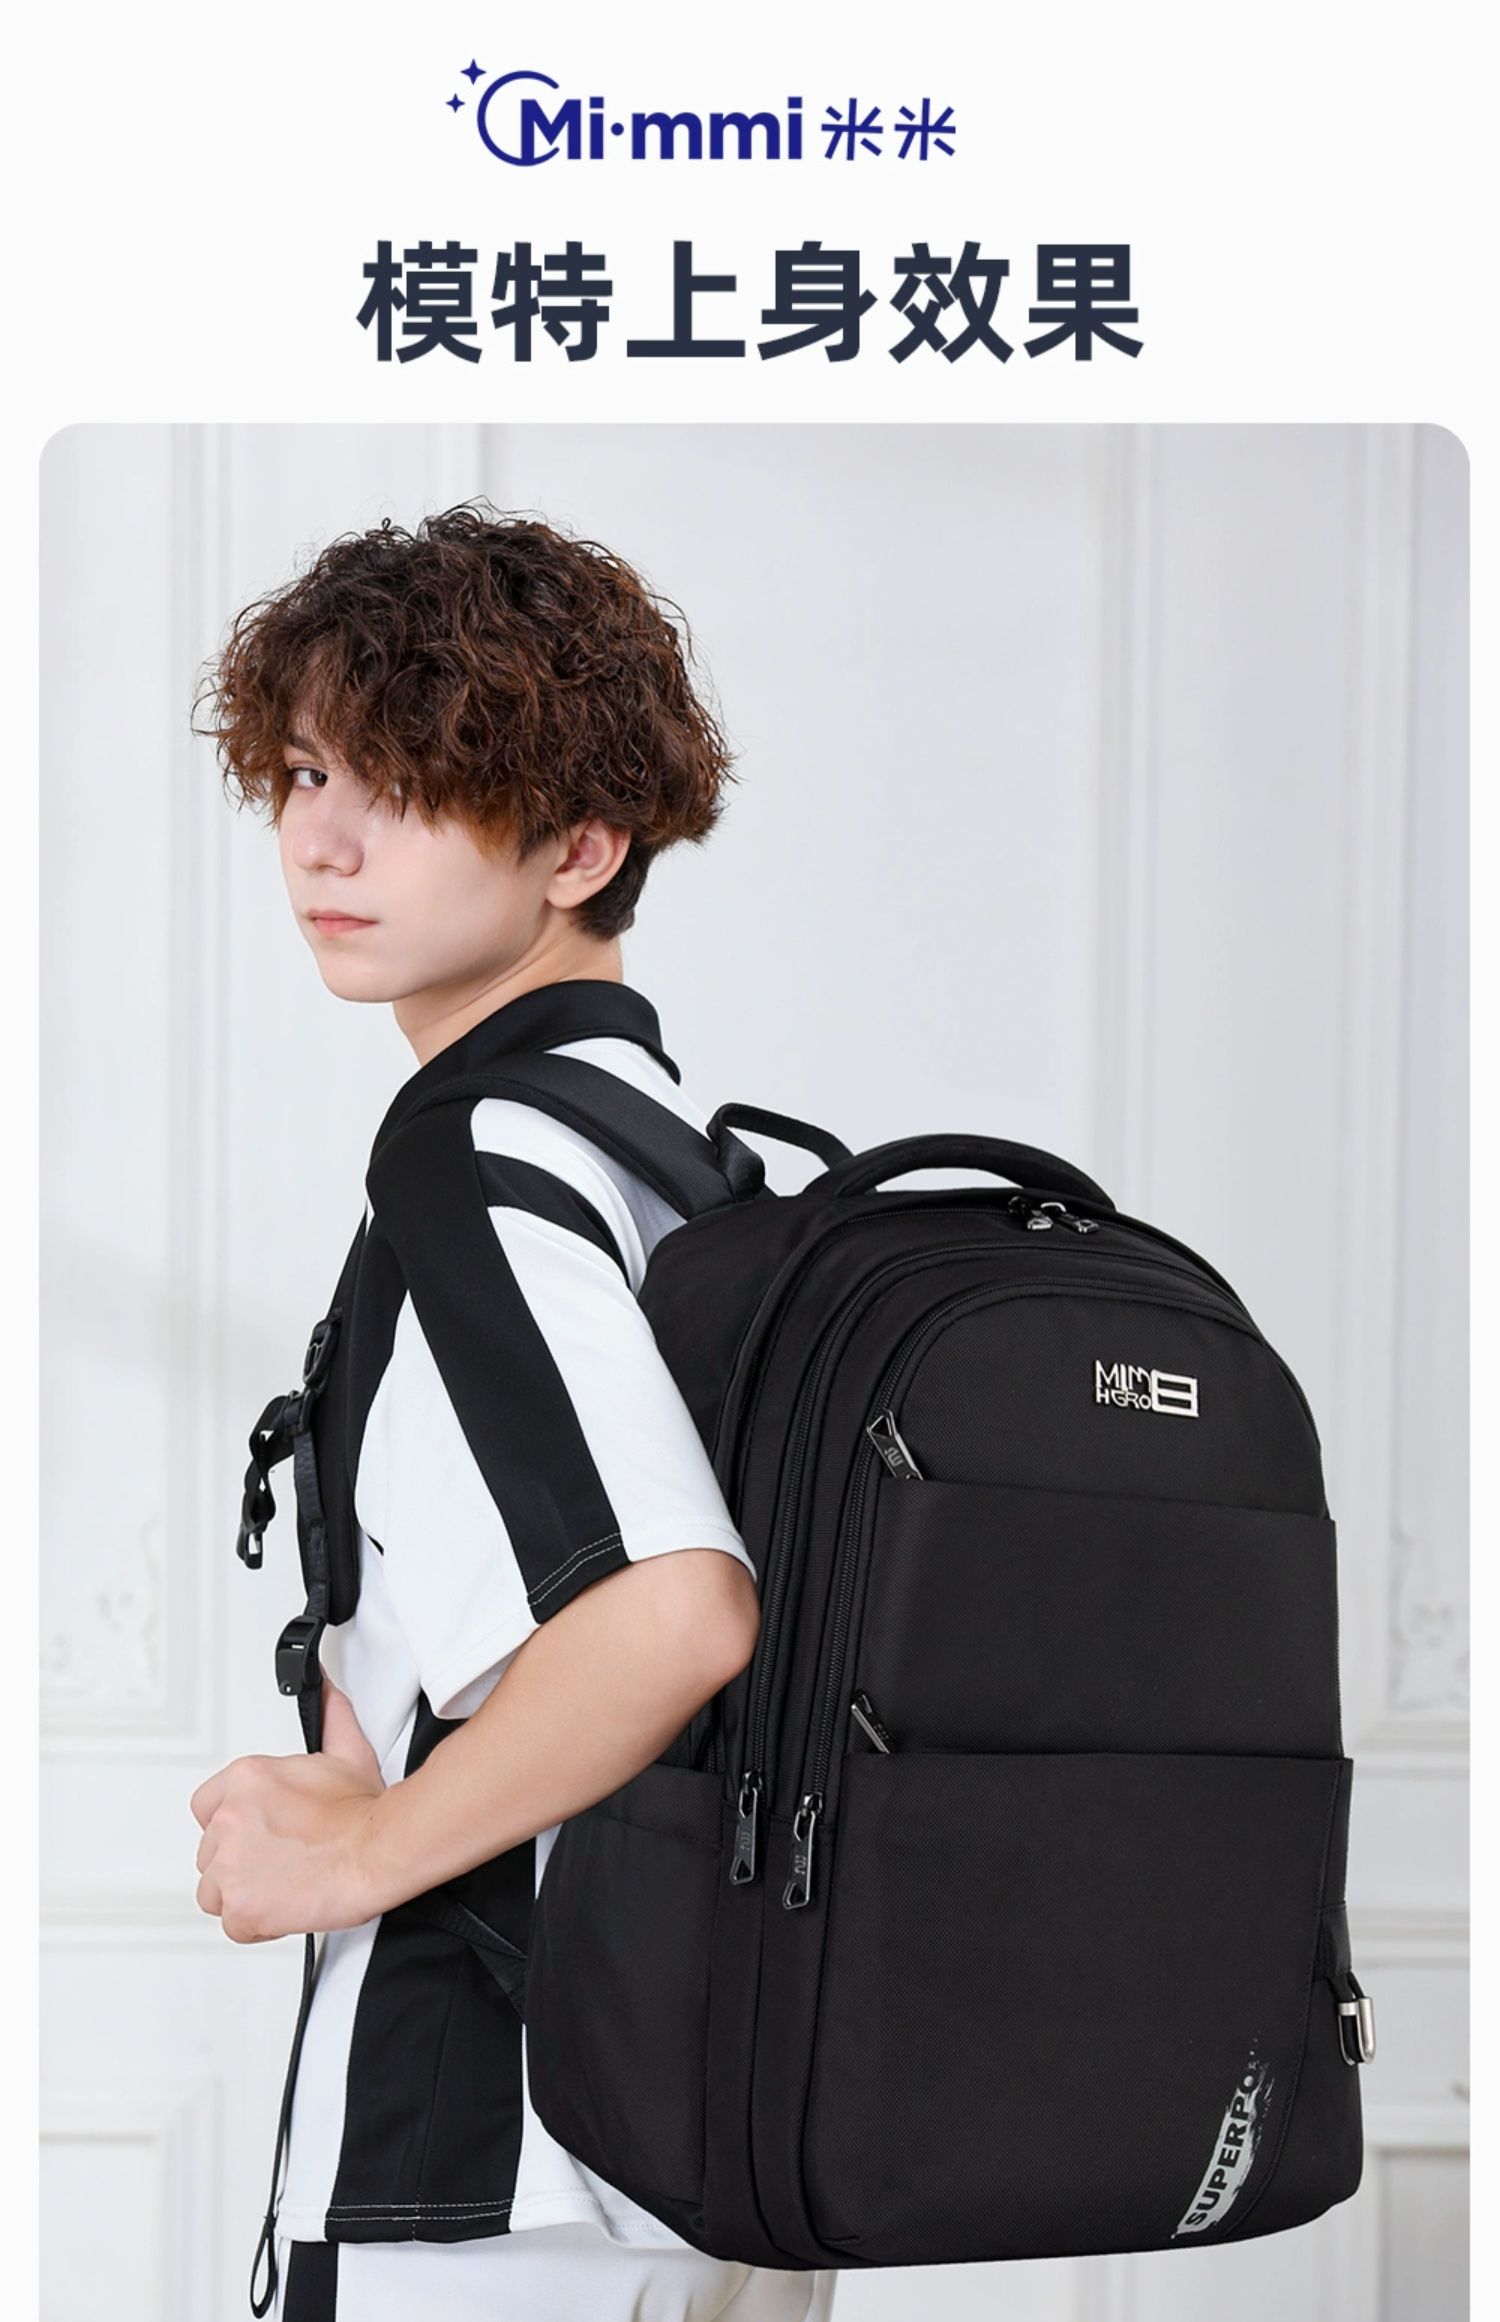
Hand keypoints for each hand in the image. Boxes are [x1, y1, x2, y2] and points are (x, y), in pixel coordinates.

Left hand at [189, 1677, 387, 1941]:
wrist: (377, 1852)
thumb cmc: (362, 1812)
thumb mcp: (344, 1751)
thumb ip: (328, 1714)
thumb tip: (324, 1684)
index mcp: (246, 1780)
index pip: (206, 1806)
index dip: (231, 1823)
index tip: (255, 1831)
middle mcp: (230, 1820)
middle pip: (211, 1851)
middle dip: (241, 1859)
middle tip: (280, 1859)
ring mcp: (230, 1866)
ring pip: (213, 1889)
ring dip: (242, 1892)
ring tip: (281, 1885)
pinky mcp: (240, 1907)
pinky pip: (232, 1923)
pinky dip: (256, 1923)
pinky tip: (284, 1906)